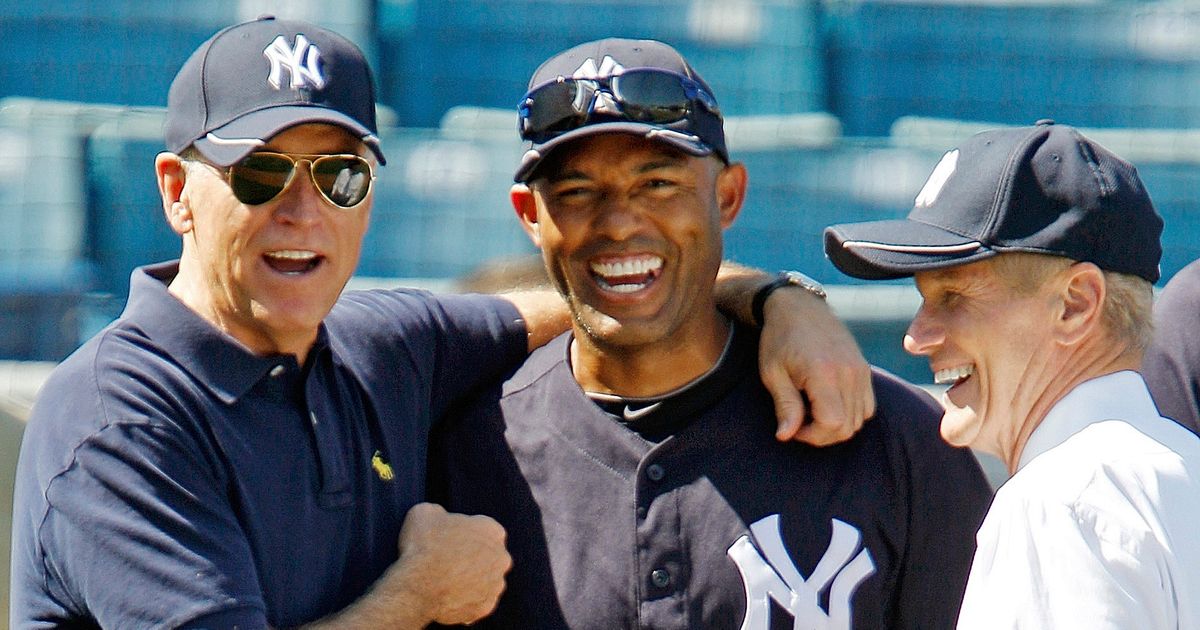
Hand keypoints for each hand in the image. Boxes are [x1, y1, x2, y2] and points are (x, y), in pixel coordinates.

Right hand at [395, 503, 511, 624]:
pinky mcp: (486, 607)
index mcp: (492, 530)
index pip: (482, 530)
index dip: (464, 535)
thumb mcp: (425, 512)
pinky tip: (448, 597)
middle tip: (448, 563)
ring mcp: (496, 585)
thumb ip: (440, 513)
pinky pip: (477, 603)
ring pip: (485, 581)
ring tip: (446, 582)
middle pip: (488, 556)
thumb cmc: (422, 545)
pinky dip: (465, 601)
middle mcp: (502, 557)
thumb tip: (439, 517)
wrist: (418, 584)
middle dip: (472, 559)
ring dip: (471, 581)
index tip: (448, 541)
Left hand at [759, 288, 874, 444]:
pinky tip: (827, 404)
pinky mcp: (864, 369)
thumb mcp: (772, 372)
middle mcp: (849, 372)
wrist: (798, 307)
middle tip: (799, 422)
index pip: (832, 423)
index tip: (793, 426)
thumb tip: (786, 436)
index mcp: (824, 372)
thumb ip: (784, 405)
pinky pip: (867, 406)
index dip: (812, 435)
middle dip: (822, 434)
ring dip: (836, 426)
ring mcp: (861, 370)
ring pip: (859, 419)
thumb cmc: (779, 339)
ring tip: (811, 412)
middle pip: (848, 426)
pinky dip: (850, 414)